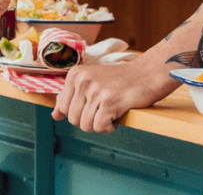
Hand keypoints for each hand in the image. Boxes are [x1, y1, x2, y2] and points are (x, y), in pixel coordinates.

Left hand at [52, 62, 179, 133]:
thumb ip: (70, 98)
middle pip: (73, 119)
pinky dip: (110, 127)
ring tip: (112, 110)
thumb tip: (54, 116)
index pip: (62, 107)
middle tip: (105, 107)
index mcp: (75, 74)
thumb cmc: (119, 81)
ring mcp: (96, 90)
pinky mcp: (109, 101)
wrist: (148, 74)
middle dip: (89, 120)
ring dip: (101, 124)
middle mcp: (82, 80)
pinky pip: (100, 128)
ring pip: (86, 126)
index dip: (79, 112)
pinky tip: (117, 115)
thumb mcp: (91, 83)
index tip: (93, 104)